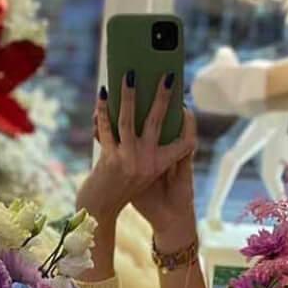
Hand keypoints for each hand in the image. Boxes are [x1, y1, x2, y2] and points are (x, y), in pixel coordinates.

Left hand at [75, 73, 196, 229]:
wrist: (100, 212)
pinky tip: (102, 95)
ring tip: (129, 75)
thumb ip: (147, 149)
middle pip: (156, 122)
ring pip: (128, 121)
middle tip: (167, 75)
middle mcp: (147, 163)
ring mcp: (128, 161)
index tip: (186, 105)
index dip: (187, 124)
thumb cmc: (121, 189)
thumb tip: (142, 111)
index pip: (182, 142)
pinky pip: (105, 129)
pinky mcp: (109, 160)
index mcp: (160, 165)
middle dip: (162, 96)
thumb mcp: (142, 172)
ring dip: (127, 95)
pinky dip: (103, 110)